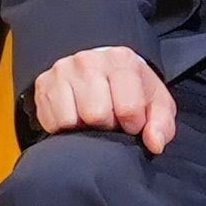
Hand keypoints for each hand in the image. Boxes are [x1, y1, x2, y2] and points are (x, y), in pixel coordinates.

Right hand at [29, 46, 176, 152]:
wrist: (103, 68)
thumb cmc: (132, 89)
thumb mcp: (156, 102)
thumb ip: (162, 124)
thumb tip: (155, 144)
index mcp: (121, 60)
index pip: (128, 108)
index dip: (133, 125)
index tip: (132, 123)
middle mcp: (88, 61)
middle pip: (96, 114)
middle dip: (107, 126)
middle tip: (111, 121)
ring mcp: (62, 71)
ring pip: (70, 120)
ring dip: (84, 127)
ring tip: (93, 118)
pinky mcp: (43, 84)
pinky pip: (51, 122)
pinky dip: (64, 128)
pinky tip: (76, 118)